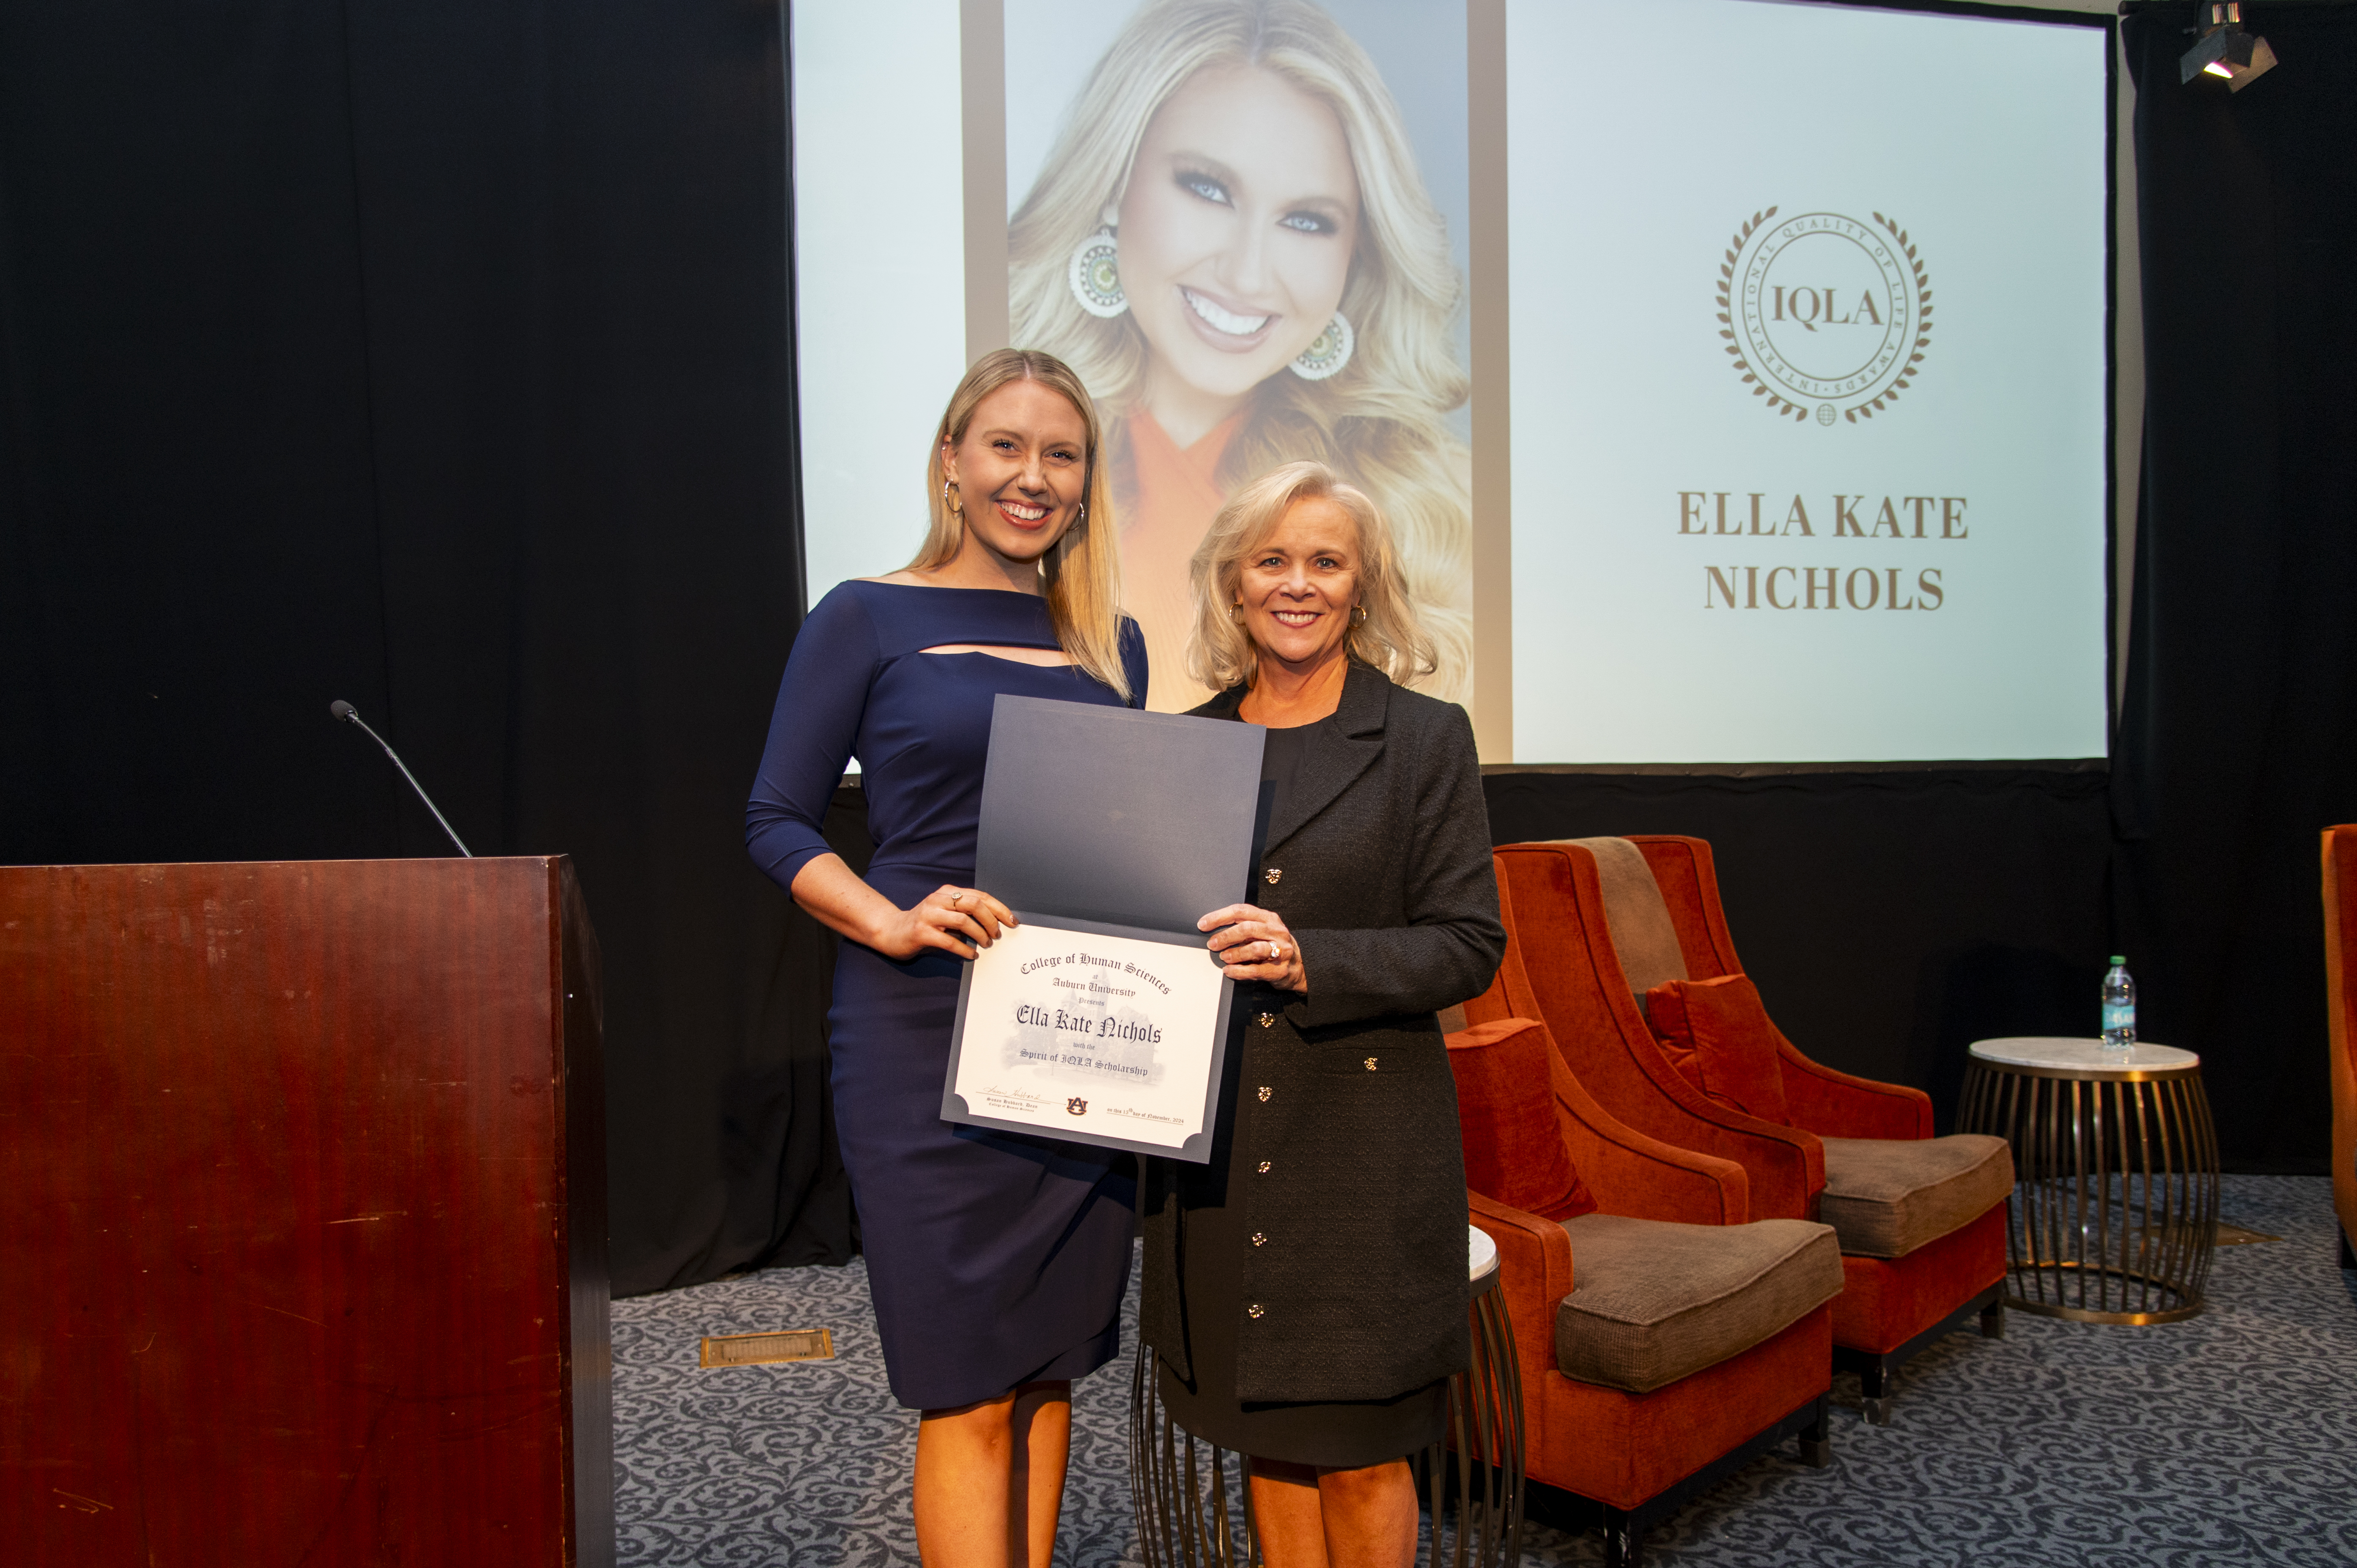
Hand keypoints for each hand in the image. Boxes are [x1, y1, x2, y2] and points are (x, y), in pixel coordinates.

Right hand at [874, 884, 1015, 960]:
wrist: (891, 931)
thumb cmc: (924, 924)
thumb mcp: (944, 912)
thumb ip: (964, 912)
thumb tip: (994, 922)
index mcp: (947, 892)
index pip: (980, 895)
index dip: (999, 908)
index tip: (1012, 920)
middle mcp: (938, 900)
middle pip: (974, 904)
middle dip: (991, 920)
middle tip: (998, 934)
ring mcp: (929, 915)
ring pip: (963, 921)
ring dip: (980, 934)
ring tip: (986, 944)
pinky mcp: (922, 932)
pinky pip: (949, 941)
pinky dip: (965, 950)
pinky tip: (972, 955)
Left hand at [1198, 903, 1306, 992]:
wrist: (1301, 967)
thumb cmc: (1275, 946)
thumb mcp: (1262, 931)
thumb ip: (1243, 927)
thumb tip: (1213, 930)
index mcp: (1268, 918)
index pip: (1240, 911)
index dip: (1219, 917)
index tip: (1203, 924)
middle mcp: (1276, 931)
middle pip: (1246, 928)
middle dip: (1225, 936)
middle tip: (1212, 944)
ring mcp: (1281, 950)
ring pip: (1254, 948)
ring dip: (1234, 953)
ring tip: (1223, 957)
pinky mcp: (1280, 970)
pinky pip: (1256, 970)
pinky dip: (1239, 971)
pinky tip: (1229, 971)